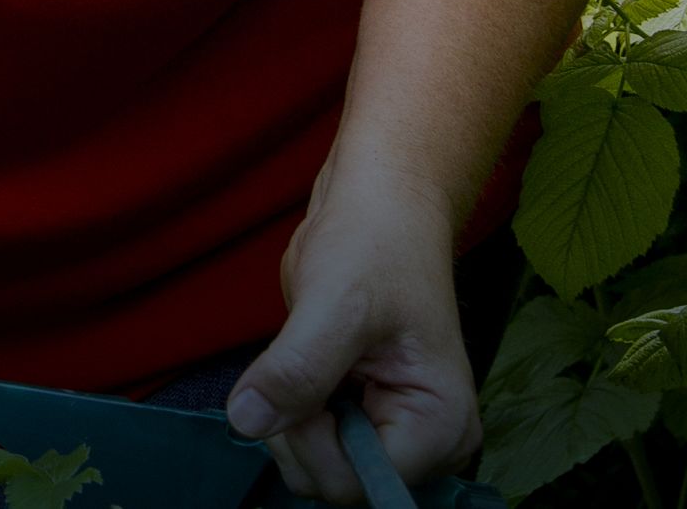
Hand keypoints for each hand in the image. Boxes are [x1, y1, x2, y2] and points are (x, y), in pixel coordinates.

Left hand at [230, 170, 475, 502]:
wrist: (379, 206)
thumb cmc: (375, 244)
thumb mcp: (334, 302)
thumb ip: (296, 368)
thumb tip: (246, 422)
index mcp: (441, 426)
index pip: (364, 485)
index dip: (315, 446)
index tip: (299, 387)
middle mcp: (427, 442)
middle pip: (338, 484)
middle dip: (300, 433)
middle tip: (298, 363)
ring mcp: (395, 430)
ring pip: (320, 466)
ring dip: (293, 420)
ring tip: (306, 357)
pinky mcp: (364, 414)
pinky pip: (315, 440)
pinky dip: (295, 411)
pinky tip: (307, 366)